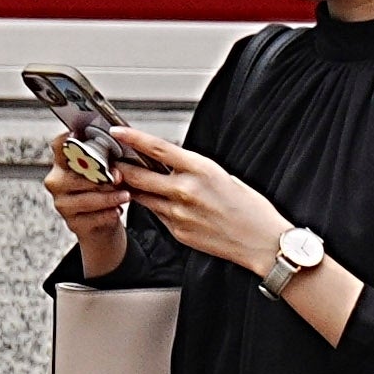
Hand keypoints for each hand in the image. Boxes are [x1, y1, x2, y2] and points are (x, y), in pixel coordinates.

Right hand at [42, 133, 130, 269]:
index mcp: (62, 163)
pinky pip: (92, 218)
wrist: (102, 223)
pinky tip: (117, 211)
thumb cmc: (103, 190)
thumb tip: (117, 171)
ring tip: (125, 196)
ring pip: (87, 198)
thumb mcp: (104, 171)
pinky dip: (108, 214)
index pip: (59, 146)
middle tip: (119, 177)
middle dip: (101, 176)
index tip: (79, 135)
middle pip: (77, 174)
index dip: (67, 139)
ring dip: (109, 197)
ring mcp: (62, 203)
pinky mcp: (72, 223)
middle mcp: (57, 181)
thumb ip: (108, 164)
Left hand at [101, 128, 286, 278]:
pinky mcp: (177, 232)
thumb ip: (192, 169)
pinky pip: (157, 215)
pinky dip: (153, 206)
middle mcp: (185, 191)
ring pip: (142, 197)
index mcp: (200, 169)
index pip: (157, 149)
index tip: (117, 132)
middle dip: (121, 167)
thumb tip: (170, 163)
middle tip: (112, 160)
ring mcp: (179, 214)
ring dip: (133, 187)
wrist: (261, 241)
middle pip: (138, 175)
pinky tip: (159, 202)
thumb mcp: (222, 176)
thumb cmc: (249, 208)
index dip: (132, 138)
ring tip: (128, 179)